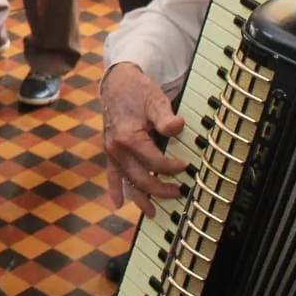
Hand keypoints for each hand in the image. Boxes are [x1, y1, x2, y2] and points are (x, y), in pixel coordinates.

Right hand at [102, 62, 187, 217]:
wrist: (117, 83)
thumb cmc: (137, 91)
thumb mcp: (155, 100)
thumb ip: (166, 117)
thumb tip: (178, 126)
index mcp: (128, 137)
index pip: (154, 162)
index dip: (172, 168)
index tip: (185, 166)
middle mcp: (116, 148)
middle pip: (140, 178)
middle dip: (160, 189)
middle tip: (178, 192)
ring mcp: (111, 152)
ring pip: (127, 181)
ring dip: (140, 198)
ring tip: (153, 212)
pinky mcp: (110, 151)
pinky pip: (111, 174)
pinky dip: (115, 189)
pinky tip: (118, 203)